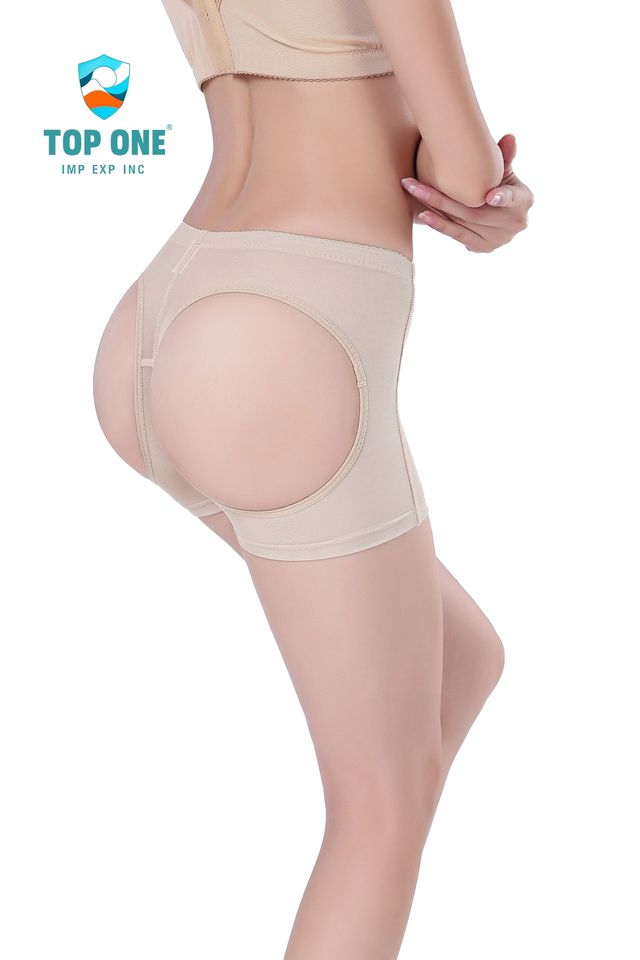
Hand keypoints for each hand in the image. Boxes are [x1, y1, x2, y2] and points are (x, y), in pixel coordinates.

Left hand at [400, 134, 533, 252]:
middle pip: (474, 212)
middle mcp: (513, 224)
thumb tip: (509, 138)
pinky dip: (440, 225)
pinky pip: (458, 235)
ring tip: (415, 194)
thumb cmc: (502, 183)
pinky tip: (424, 215)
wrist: (502, 213)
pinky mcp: (483, 248)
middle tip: (415, 185)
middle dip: (443, 198)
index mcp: (524, 201)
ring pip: (462, 224)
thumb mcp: (505, 170)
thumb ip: (505, 156)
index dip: (502, 198)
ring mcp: (498, 239)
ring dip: (436, 210)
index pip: (512, 198)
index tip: (490, 196)